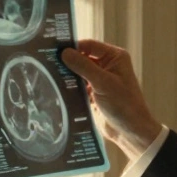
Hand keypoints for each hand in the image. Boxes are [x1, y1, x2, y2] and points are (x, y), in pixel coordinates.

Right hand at [60, 40, 162, 160]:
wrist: (130, 131)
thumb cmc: (124, 105)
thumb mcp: (103, 82)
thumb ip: (83, 66)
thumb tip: (64, 52)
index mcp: (115, 57)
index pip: (89, 45)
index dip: (73, 47)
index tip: (53, 49)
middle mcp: (108, 66)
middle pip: (82, 57)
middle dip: (68, 61)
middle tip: (47, 62)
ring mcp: (101, 80)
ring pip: (79, 72)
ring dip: (67, 75)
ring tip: (48, 74)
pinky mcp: (94, 93)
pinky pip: (78, 85)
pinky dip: (69, 86)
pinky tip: (56, 87)